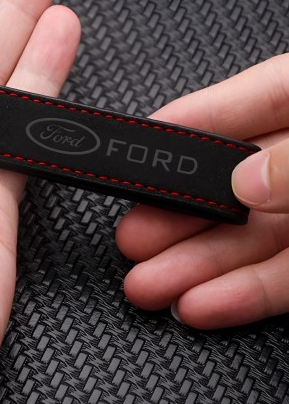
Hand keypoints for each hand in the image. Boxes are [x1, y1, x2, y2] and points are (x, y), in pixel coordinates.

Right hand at [116, 55, 288, 329]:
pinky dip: (245, 297)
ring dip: (197, 265)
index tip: (143, 143)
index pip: (251, 99)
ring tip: (148, 283)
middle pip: (235, 180)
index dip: (194, 119)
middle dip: (178, 212)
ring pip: (251, 237)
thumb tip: (243, 180)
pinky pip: (288, 279)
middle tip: (132, 235)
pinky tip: (201, 304)